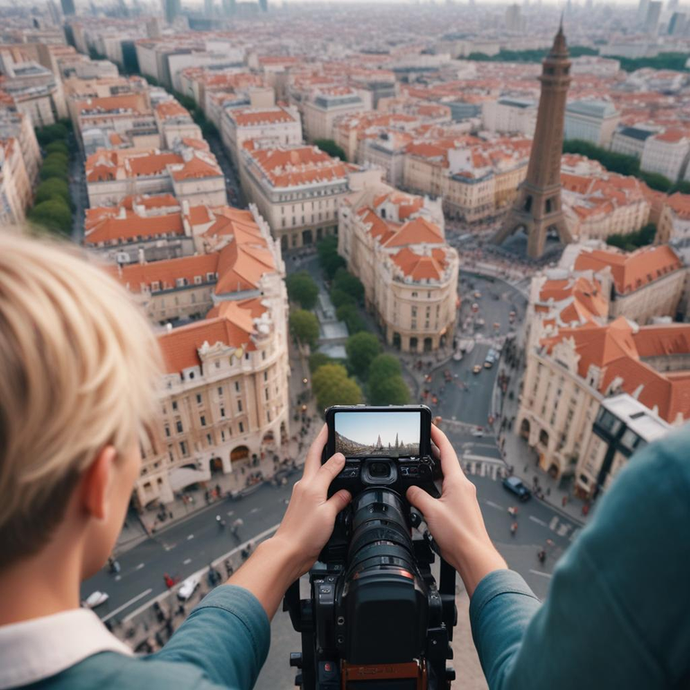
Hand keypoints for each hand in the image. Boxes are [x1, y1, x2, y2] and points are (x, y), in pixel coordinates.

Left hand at [271, 424, 350, 578]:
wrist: (288, 552)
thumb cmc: (304, 534)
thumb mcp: (327, 513)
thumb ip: (337, 497)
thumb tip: (346, 488)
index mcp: (311, 485)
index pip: (320, 456)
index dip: (327, 441)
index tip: (331, 428)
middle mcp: (305, 487)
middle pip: (313, 459)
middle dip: (321, 443)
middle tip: (328, 431)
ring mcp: (302, 496)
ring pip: (315, 472)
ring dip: (323, 461)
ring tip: (334, 454)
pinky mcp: (303, 506)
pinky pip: (317, 488)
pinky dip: (325, 482)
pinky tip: (332, 486)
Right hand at [406, 425, 505, 595]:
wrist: (474, 556)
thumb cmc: (459, 534)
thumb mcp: (431, 512)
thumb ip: (418, 497)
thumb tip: (411, 491)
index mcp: (458, 481)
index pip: (447, 451)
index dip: (437, 436)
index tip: (429, 425)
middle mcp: (463, 487)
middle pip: (446, 463)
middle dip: (433, 452)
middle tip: (420, 444)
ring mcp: (464, 498)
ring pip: (445, 478)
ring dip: (433, 472)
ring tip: (420, 466)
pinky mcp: (461, 509)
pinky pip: (446, 491)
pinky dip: (435, 487)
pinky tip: (426, 493)